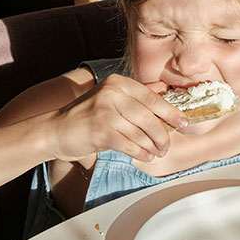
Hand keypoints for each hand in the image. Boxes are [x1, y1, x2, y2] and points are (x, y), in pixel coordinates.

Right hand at [46, 74, 187, 161]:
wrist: (56, 130)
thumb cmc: (88, 117)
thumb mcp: (111, 100)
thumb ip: (135, 100)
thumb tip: (167, 102)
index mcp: (118, 83)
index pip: (152, 98)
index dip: (171, 112)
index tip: (184, 122)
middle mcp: (112, 93)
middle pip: (149, 117)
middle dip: (163, 135)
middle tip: (167, 145)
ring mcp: (105, 111)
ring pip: (141, 133)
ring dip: (153, 146)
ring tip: (157, 152)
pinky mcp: (100, 130)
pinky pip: (130, 145)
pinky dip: (141, 153)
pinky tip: (146, 156)